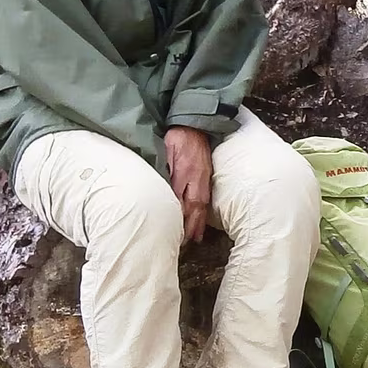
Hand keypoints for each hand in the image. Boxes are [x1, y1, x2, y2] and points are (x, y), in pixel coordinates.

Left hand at [164, 126, 212, 242]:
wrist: (194, 123)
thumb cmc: (177, 135)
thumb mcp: (166, 149)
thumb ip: (164, 169)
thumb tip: (161, 188)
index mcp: (185, 173)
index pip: (180, 201)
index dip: (177, 218)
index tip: (172, 233)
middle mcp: (197, 179)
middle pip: (193, 208)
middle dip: (189, 227)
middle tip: (183, 244)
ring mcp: (203, 178)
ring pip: (201, 206)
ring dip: (197, 223)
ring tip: (194, 239)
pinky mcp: (206, 176)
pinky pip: (205, 199)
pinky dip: (203, 213)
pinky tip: (201, 221)